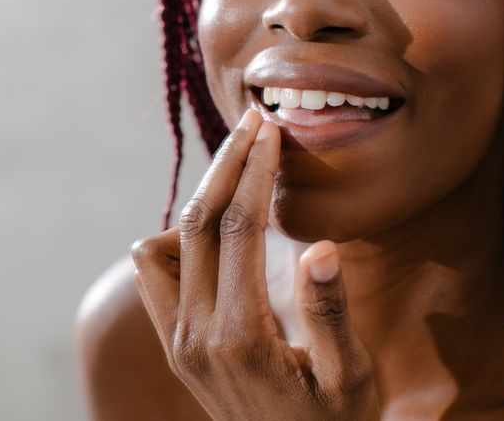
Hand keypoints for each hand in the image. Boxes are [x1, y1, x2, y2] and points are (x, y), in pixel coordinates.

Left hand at [131, 109, 379, 419]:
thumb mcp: (350, 379)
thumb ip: (331, 315)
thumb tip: (321, 248)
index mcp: (240, 334)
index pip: (239, 228)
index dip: (255, 171)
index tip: (270, 129)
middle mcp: (195, 334)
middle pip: (197, 223)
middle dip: (226, 165)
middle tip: (253, 123)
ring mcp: (177, 340)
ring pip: (162, 245)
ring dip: (198, 201)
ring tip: (240, 171)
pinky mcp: (173, 345)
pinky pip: (153, 275)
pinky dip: (175, 240)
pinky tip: (214, 230)